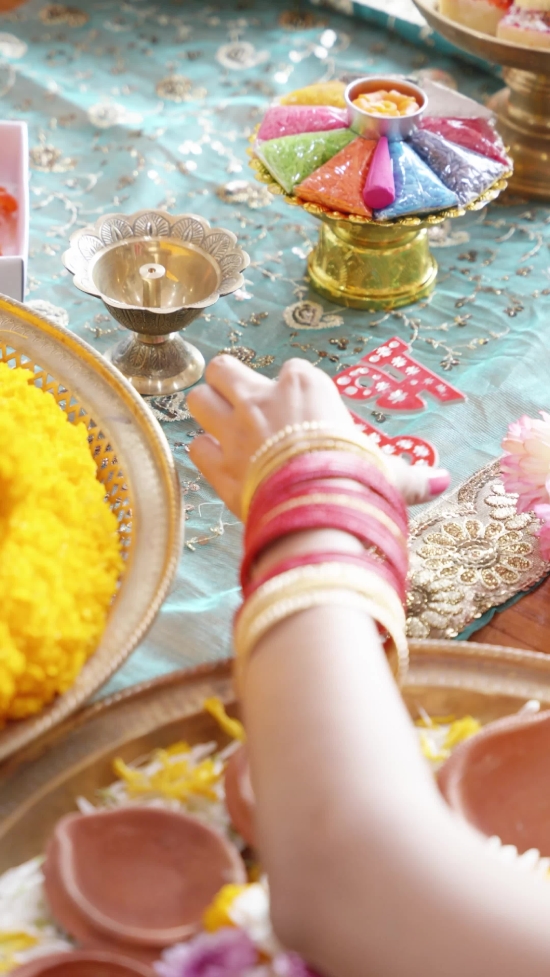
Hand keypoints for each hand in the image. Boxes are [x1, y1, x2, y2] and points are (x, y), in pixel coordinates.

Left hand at [187, 355, 449, 518]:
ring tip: (224, 430)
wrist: (318, 510)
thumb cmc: (357, 480)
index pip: (291, 370)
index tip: (305, 415)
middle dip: (228, 384)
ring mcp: (232, 430)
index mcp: (305, 385)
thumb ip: (410, 475)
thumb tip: (444, 481)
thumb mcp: (388, 472)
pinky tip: (222, 467)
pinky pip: (196, 448)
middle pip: (223, 369)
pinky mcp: (217, 465)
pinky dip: (206, 456)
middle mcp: (262, 398)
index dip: (294, 391)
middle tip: (242, 406)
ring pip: (197, 400)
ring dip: (208, 413)